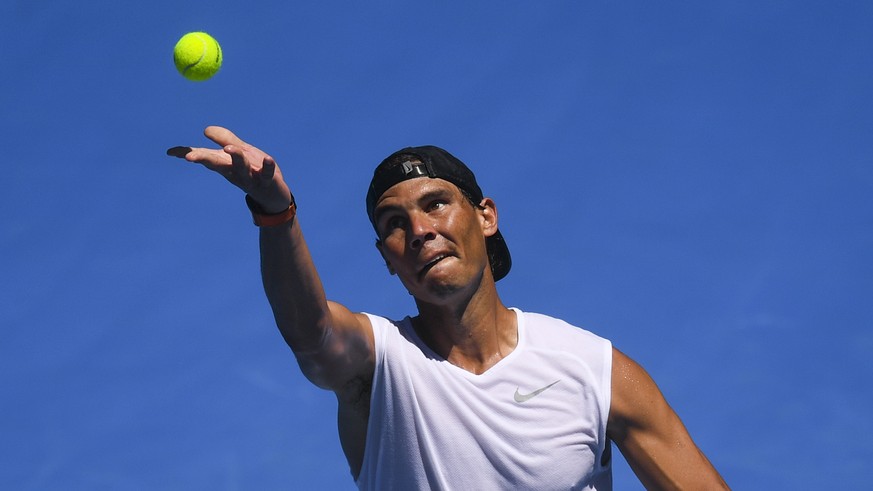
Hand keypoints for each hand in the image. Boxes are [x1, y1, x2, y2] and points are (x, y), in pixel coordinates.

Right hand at [167, 126, 292, 213]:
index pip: (204, 156)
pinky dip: (267, 167)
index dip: (187, 153)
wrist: (273, 196)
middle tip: (189, 157)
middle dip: (204, 159)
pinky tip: (268, 159)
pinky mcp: (267, 181)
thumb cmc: (254, 172)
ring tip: (229, 149)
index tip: (170, 152)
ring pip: (241, 167)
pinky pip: (266, 174)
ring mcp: (250, 177)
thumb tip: (205, 130)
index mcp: (225, 164)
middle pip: (217, 163)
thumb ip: (225, 139)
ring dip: (235, 158)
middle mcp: (234, 171)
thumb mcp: (241, 152)